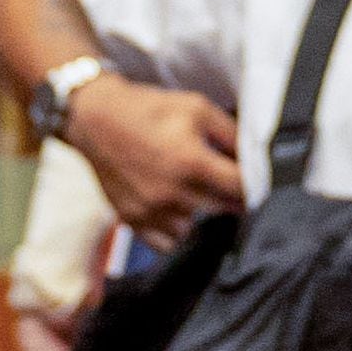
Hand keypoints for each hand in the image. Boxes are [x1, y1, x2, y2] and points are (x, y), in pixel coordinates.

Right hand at [67, 80, 244, 241]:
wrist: (95, 120)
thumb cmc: (148, 110)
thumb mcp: (197, 108)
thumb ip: (231, 134)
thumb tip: (256, 157)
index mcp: (191, 162)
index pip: (241, 189)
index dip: (255, 184)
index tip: (256, 182)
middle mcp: (172, 192)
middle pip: (223, 210)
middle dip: (230, 197)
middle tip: (226, 182)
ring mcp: (151, 211)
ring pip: (196, 228)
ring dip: (200, 213)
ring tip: (194, 190)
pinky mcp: (133, 221)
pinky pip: (167, 242)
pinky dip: (175, 230)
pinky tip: (175, 208)